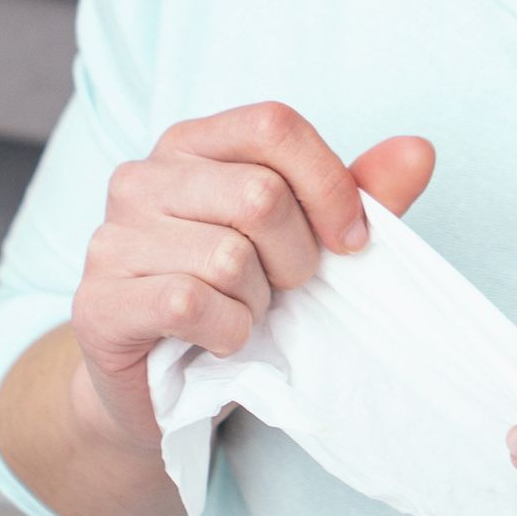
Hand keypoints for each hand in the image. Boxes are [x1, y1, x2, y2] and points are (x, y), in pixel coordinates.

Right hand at [63, 103, 435, 460]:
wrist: (159, 390)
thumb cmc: (237, 300)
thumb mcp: (308, 244)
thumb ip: (360, 196)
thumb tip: (419, 151)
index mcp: (192, 144)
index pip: (274, 125)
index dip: (329, 184)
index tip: (352, 244)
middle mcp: (141, 177)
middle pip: (259, 195)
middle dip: (296, 260)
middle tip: (283, 292)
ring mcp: (111, 237)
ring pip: (228, 258)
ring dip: (257, 306)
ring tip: (241, 316)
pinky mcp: (97, 301)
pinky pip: (190, 304)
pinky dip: (227, 333)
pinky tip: (218, 341)